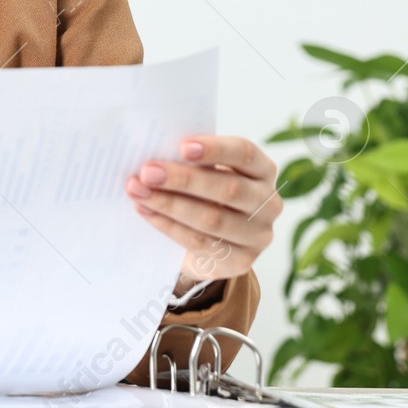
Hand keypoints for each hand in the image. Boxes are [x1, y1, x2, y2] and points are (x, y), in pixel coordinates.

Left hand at [124, 135, 281, 291]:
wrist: (211, 243)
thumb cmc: (205, 193)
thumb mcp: (206, 172)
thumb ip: (191, 162)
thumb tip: (154, 155)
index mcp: (262, 171)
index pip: (245, 154)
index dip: (215, 149)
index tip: (182, 146)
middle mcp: (268, 203)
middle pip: (228, 189)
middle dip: (183, 179)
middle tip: (147, 172)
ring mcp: (258, 235)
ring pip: (212, 218)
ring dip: (169, 204)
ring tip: (138, 191)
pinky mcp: (241, 260)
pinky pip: (199, 242)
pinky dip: (168, 225)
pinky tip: (146, 211)